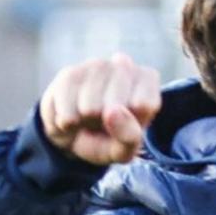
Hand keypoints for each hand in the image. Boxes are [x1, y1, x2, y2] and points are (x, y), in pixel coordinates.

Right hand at [38, 53, 161, 166]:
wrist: (71, 133)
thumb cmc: (105, 139)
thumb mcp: (124, 149)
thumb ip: (128, 136)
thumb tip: (112, 111)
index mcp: (147, 80)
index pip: (144, 104)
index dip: (131, 123)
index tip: (126, 123)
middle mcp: (124, 66)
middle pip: (115, 106)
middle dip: (107, 123)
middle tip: (104, 122)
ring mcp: (96, 66)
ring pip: (90, 108)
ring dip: (86, 122)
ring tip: (88, 117)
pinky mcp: (70, 74)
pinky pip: (69, 112)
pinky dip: (68, 124)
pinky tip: (73, 114)